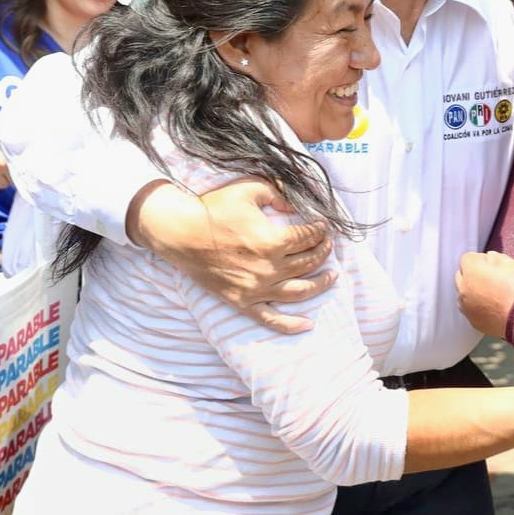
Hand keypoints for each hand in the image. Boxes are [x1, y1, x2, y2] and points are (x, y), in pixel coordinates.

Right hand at [130, 178, 336, 333]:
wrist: (180, 233)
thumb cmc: (214, 208)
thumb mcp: (250, 189)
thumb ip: (278, 193)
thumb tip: (295, 205)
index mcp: (272, 241)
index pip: (308, 237)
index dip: (320, 229)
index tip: (323, 225)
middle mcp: (268, 268)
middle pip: (308, 262)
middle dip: (323, 251)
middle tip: (328, 244)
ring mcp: (255, 288)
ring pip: (298, 291)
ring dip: (320, 284)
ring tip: (333, 276)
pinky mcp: (242, 301)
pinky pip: (270, 319)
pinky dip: (290, 325)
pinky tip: (308, 325)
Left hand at [455, 251, 513, 337]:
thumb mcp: (508, 262)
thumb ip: (492, 257)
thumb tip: (488, 259)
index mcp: (471, 271)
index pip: (467, 259)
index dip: (479, 260)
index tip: (490, 264)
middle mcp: (463, 289)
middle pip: (461, 277)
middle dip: (472, 275)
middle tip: (489, 279)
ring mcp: (467, 308)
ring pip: (464, 295)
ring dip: (472, 293)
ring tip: (490, 296)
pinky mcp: (474, 322)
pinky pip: (471, 311)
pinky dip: (477, 308)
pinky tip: (492, 308)